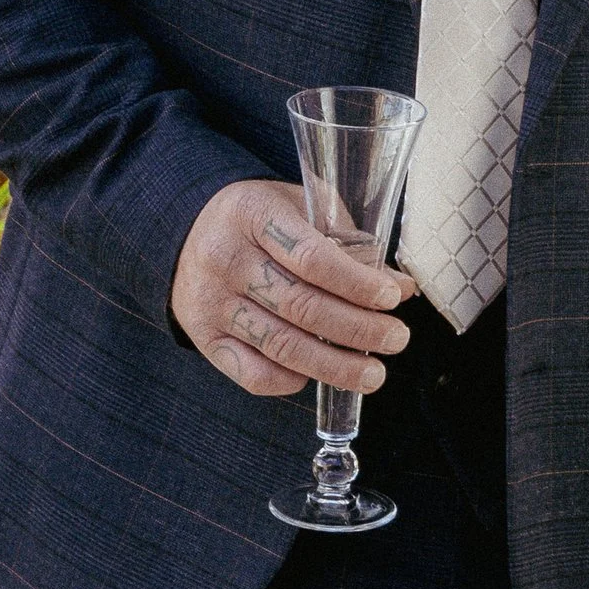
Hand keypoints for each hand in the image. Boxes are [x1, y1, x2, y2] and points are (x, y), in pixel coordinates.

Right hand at [169, 177, 413, 397]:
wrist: (189, 232)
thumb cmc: (264, 218)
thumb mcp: (303, 207)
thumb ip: (348, 243)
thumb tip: (399, 288)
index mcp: (254, 215)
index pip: (311, 257)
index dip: (356, 283)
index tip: (392, 298)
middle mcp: (226, 260)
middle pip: (299, 306)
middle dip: (357, 329)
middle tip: (396, 340)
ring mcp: (211, 302)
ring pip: (279, 345)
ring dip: (333, 365)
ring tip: (373, 374)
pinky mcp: (203, 338)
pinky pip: (249, 373)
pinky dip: (289, 381)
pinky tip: (320, 376)